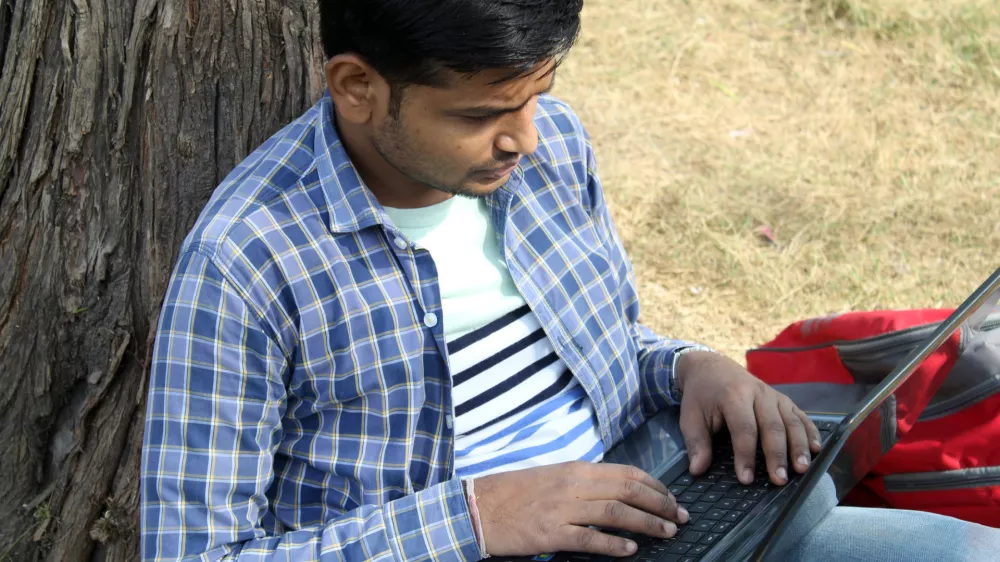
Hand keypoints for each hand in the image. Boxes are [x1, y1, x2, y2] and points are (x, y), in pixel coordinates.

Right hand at [473, 462, 687, 556]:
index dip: (655, 486)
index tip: (672, 498)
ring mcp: (561, 508)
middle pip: (628, 490)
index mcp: (575, 469)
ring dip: (646, 523)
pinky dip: (613, 544)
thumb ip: (583, 483)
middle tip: (680, 517)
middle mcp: (572, 484)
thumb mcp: (553, 477)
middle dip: (660, 504)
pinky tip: (631, 550)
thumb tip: (617, 492)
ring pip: (615, 512)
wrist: (478, 506)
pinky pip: (589, 538)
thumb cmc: (515, 494)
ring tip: (667, 532)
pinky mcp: (550, 532)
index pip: (626, 472)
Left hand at [676, 351, 821, 485]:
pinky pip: (801, 416)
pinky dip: (811, 432)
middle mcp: (757, 393)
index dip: (746, 455)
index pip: (743, 428)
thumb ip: (696, 442)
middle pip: (772, 426)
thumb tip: (697, 469)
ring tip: (802, 469)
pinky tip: (817, 450)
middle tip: (779, 481)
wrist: (712, 367)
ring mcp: (773, 395)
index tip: (746, 479)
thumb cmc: (701, 395)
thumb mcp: (690, 416)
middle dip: (777, 455)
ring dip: (799, 446)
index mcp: (733, 395)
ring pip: (791, 421)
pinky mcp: (783, 399)